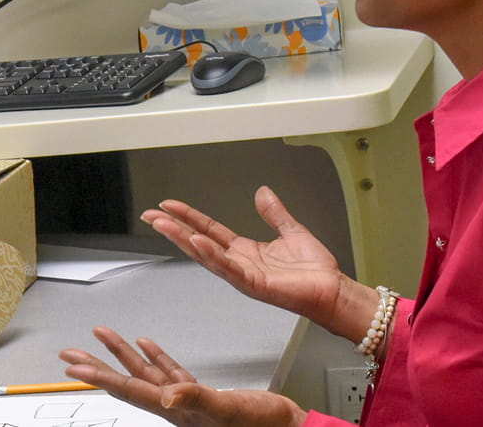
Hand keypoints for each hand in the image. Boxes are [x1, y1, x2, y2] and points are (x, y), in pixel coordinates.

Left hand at [61, 326, 304, 426]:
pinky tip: (146, 343)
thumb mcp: (227, 409)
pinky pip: (171, 371)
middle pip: (127, 382)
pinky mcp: (201, 394)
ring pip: (145, 372)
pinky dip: (157, 356)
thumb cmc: (262, 424)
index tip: (76, 368)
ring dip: (123, 353)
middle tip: (70, 354)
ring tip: (101, 335)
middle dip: (97, 366)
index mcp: (176, 410)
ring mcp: (186, 400)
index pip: (130, 390)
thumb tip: (168, 396)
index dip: (101, 377)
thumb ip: (196, 398)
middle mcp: (174, 406)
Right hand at [145, 188, 374, 338]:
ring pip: (205, 254)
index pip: (209, 229)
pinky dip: (211, 255)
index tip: (169, 205)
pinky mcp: (252, 284)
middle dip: (172, 229)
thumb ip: (274, 213)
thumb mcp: (291, 231)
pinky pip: (227, 268)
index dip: (188, 217)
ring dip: (182, 239)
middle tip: (150, 215)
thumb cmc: (316, 271)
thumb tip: (263, 192)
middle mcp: (238, 263)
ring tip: (163, 224)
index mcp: (244, 251)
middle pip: (197, 242)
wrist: (332, 290)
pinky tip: (196, 242)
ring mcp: (242, 275)